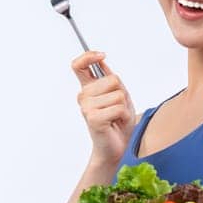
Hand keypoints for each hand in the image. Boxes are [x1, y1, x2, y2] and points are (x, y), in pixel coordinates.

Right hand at [73, 50, 137, 168]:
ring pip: (118, 94)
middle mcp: (84, 97)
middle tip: (118, 109)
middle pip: (112, 79)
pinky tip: (116, 123)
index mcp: (88, 89)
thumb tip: (101, 61)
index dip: (88, 56)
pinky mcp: (93, 118)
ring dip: (124, 107)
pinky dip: (124, 116)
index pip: (79, 65)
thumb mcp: (119, 95)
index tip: (101, 55)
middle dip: (122, 94)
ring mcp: (87, 108)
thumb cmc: (118, 121)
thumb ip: (111, 79)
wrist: (117, 146)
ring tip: (117, 117)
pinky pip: (119, 107)